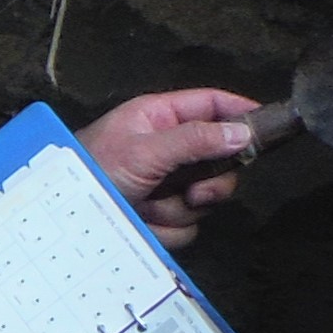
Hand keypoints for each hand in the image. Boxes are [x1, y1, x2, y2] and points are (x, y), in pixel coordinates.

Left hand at [78, 88, 263, 246]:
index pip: (211, 105)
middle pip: (220, 161)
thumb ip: (194, 140)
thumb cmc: (92, 170)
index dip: (240, 111)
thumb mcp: (143, 150)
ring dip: (176, 208)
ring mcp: (165, 183)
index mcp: (158, 118)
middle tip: (189, 190)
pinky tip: (141, 220)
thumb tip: (242, 133)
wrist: (64, 217)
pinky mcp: (161, 213)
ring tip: (145, 204)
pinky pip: (186, 225)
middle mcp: (166, 148)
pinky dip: (165, 228)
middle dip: (207, 183)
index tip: (268, 124)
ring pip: (204, 199)